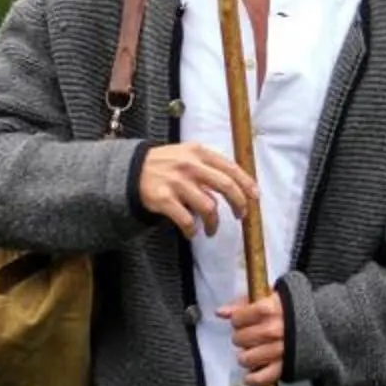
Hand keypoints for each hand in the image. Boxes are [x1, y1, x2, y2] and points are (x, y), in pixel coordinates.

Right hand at [139, 143, 255, 236]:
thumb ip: (209, 165)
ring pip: (209, 207)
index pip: (230, 168)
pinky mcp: (164, 199)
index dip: (246, 184)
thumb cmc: (165, 165)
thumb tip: (238, 184)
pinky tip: (192, 233)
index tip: (255, 197)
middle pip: (226, 186)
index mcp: (199, 152)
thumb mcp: (187, 154)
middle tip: (240, 216)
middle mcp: (190, 165)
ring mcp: (177, 182)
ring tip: (212, 231)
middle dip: (238, 204)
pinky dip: (193, 231)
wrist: (130, 170)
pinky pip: (188, 220)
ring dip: (214, 224)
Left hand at [220, 292, 285, 385]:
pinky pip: (261, 378)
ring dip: (246, 357)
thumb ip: (243, 303)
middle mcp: (274, 330)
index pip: (237, 319)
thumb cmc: (292, 309)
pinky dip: (252, 379)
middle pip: (239, 339)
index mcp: (269, 309)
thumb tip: (220, 312)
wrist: (324, 324)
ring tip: (253, 352)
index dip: (238, 320)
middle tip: (250, 337)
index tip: (244, 321)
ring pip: (246, 359)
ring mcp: (280, 350)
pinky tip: (250, 375)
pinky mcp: (285, 367)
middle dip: (241, 338)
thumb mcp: (270, 298)